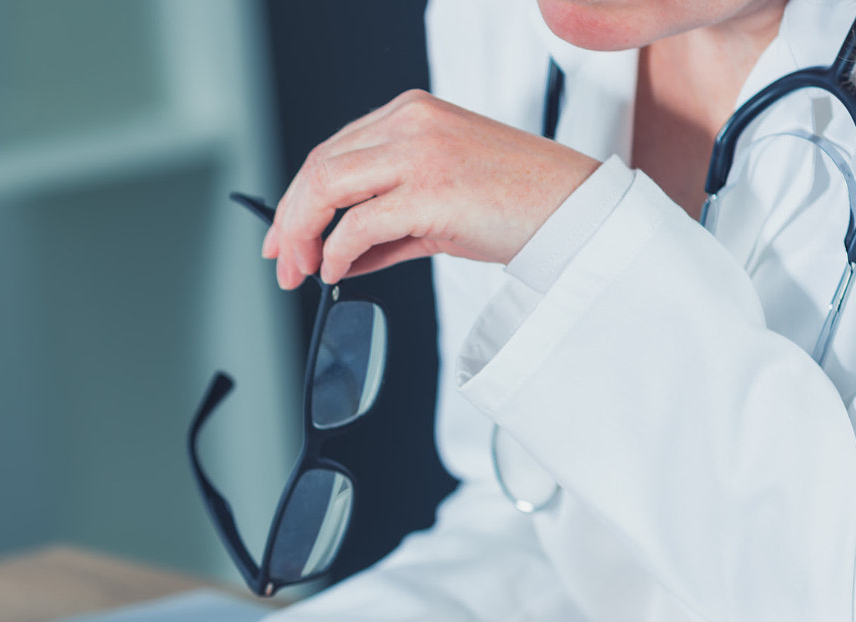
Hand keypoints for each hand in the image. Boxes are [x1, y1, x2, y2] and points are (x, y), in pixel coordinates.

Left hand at [263, 89, 598, 288]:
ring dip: (304, 235)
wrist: (573, 212)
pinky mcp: (430, 190)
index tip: (282, 236)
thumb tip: (338, 256)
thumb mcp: (438, 204)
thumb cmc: (517, 206)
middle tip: (282, 262)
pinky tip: (335, 272)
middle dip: (290, 220)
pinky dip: (336, 252)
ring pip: (327, 187)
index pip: (330, 153)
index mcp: (410, 115)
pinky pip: (357, 223)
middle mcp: (409, 124)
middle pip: (319, 168)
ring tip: (304, 270)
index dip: (296, 198)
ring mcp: (419, 153)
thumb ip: (385, 225)